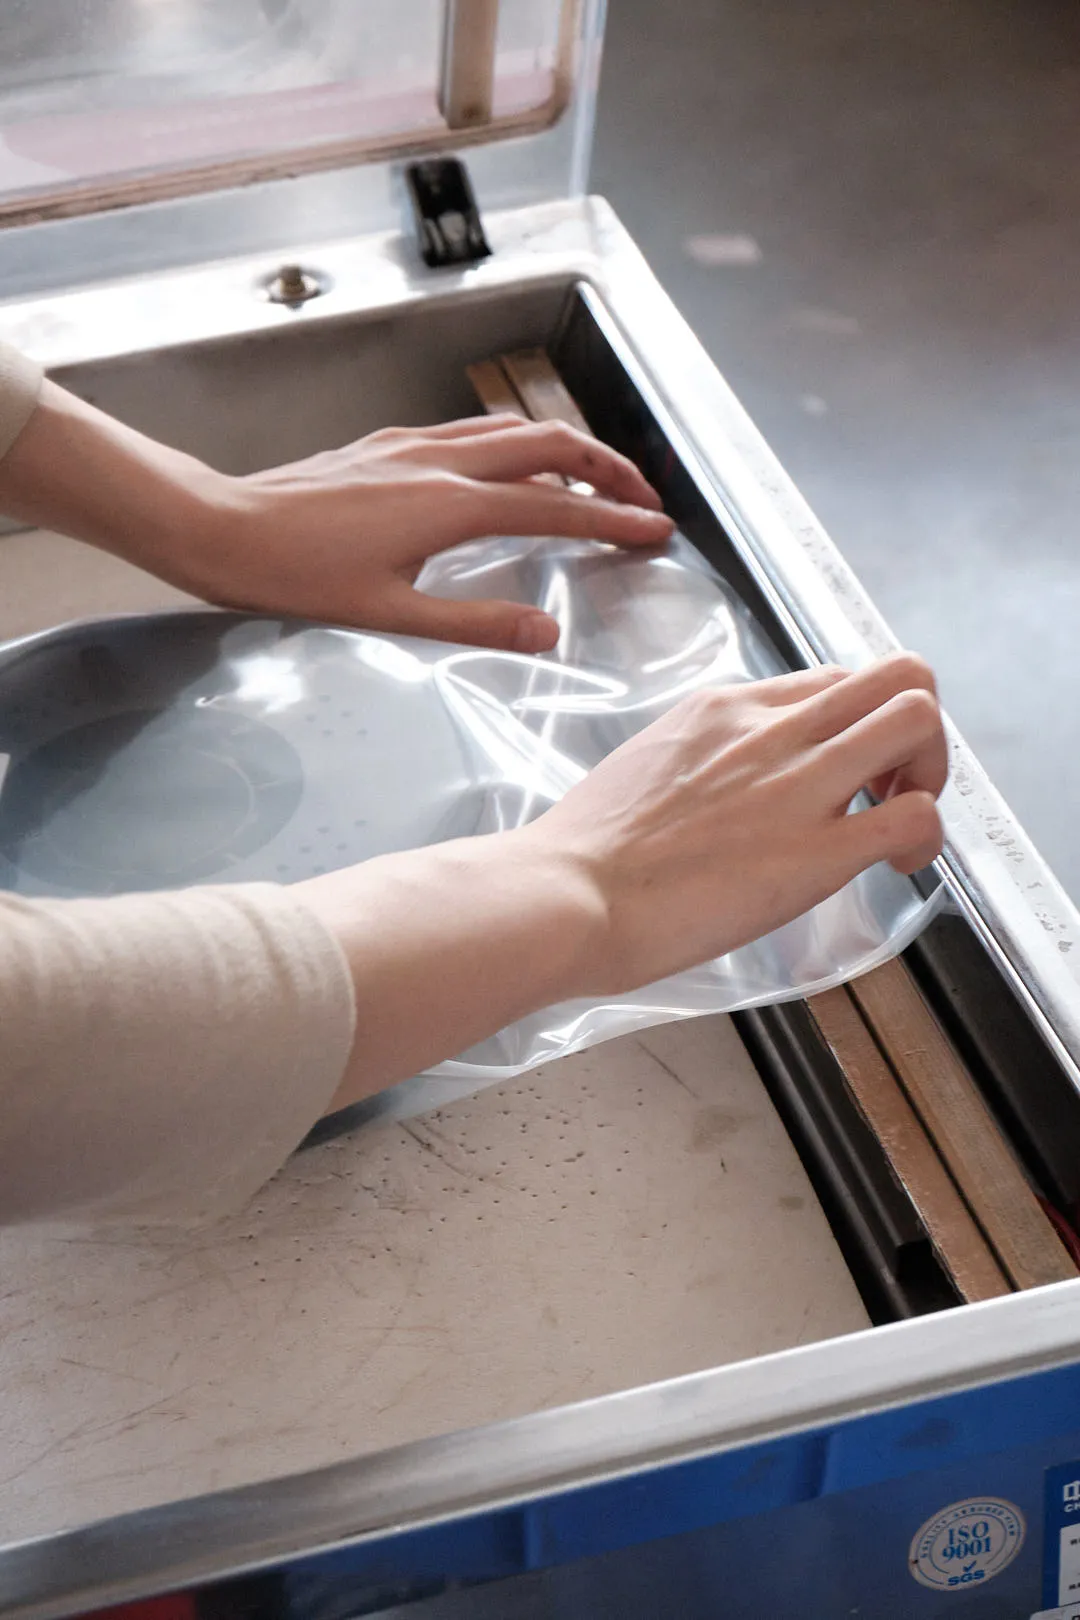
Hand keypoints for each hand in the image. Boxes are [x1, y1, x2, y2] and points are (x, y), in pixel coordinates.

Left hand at [198, 414, 672, 650]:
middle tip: (644, 498)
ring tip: (596, 479)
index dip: (613, 519)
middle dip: (608, 467)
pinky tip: (512, 469)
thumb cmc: (298, 576)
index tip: (656, 531)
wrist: (223, 529)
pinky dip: (515, 445)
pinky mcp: (388, 443)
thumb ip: (478, 623)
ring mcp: (413, 444)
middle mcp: (439, 461)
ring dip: (566, 448)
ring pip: (512, 430)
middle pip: (550, 444)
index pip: (557, 506)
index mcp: (449, 505)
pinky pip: (472, 432)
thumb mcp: (392, 614)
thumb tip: (549, 633)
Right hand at [520, 652, 946, 993]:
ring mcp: (797, 787)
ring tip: (898, 817)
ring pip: (917, 718)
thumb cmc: (587, 851)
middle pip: (897, 673)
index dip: (859, 721)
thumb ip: (704, 759)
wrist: (566, 895)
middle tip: (890, 784)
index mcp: (726, 708)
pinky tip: (893, 865)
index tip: (847, 769)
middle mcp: (771, 731)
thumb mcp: (648, 763)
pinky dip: (926, 837)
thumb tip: (728, 783)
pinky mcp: (813, 855)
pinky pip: (915, 817)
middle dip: (915, 730)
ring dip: (930, 769)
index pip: (833, 679)